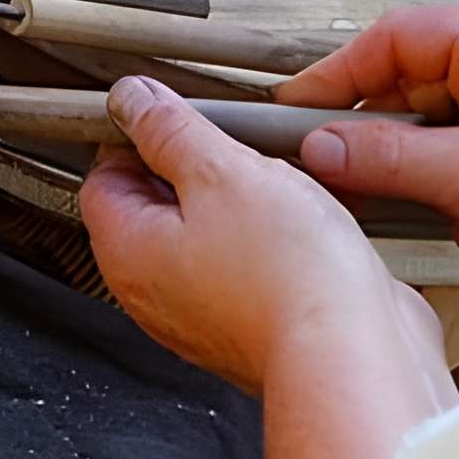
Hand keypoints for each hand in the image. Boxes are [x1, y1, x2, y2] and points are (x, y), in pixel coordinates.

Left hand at [82, 77, 458, 458]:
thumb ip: (171, 131)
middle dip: (199, 168)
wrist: (355, 357)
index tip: (177, 118)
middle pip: (157, 205)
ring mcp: (203, 313)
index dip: (138, 137)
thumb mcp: (222, 173)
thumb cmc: (287, 281)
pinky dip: (276, 240)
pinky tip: (311, 226)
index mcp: (127, 250)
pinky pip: (252, 266)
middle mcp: (155, 290)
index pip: (103, 176)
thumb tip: (132, 102)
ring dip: (246, 202)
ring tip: (283, 187)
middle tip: (240, 150)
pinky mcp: (254, 324)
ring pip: (212, 233)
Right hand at [275, 6, 458, 300]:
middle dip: (384, 138)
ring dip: (424, 175)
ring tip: (444, 204)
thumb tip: (321, 146)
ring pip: (427, 130)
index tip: (296, 109)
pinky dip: (452, 195)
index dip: (336, 75)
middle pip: (405, 84)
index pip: (393, 37)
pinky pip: (454, 161)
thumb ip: (385, 158)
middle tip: (345, 168)